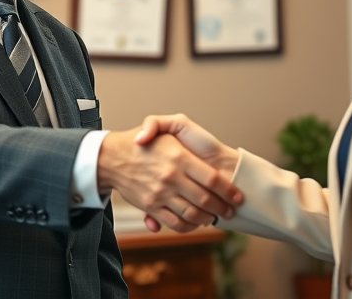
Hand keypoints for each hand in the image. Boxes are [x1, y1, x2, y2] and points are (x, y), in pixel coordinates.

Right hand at [98, 128, 242, 233]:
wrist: (113, 157)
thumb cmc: (144, 142)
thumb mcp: (162, 124)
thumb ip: (178, 126)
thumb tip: (182, 146)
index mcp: (179, 157)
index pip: (212, 180)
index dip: (228, 191)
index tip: (237, 197)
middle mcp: (171, 177)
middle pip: (205, 200)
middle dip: (222, 208)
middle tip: (230, 211)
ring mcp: (160, 193)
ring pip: (192, 214)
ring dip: (207, 219)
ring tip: (214, 217)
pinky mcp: (151, 206)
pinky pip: (174, 223)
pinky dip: (188, 227)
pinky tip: (195, 223)